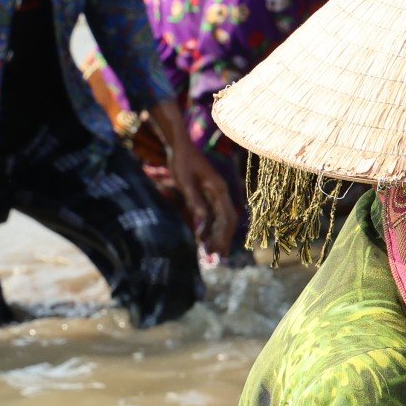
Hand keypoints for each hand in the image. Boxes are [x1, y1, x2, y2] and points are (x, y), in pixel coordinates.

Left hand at [147, 104, 236, 257]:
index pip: (227, 218)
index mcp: (219, 190)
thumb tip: (202, 226)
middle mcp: (221, 194)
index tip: (216, 251)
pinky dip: (209, 229)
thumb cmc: (182, 161)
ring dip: (215, 237)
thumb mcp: (186, 183)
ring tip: (209, 254)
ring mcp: (215, 195)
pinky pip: (212, 215)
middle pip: (226, 222)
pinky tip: (204, 240)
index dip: (223, 236)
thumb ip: (195, 204)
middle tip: (214, 259)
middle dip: (221, 241)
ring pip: (220, 221)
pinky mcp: (207, 196)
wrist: (179, 145)